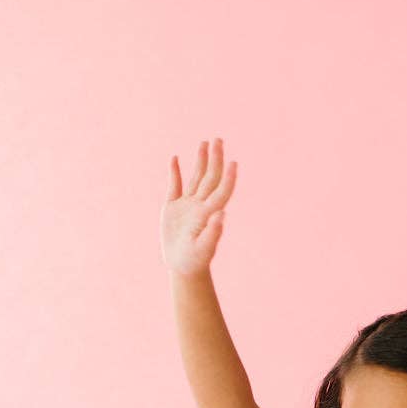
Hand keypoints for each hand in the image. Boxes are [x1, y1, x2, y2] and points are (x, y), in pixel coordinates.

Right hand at [161, 137, 237, 276]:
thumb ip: (213, 232)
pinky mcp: (173, 209)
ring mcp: (187, 206)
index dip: (228, 176)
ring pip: (196, 178)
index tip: (234, 161)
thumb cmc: (194, 261)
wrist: (182, 267)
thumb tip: (222, 214)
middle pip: (210, 177)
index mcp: (208, 213)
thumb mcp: (204, 248)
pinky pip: (175, 186)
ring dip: (201, 160)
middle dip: (215, 158)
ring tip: (205, 142)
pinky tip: (175, 159)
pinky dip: (175, 172)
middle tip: (218, 139)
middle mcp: (200, 205)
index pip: (221, 190)